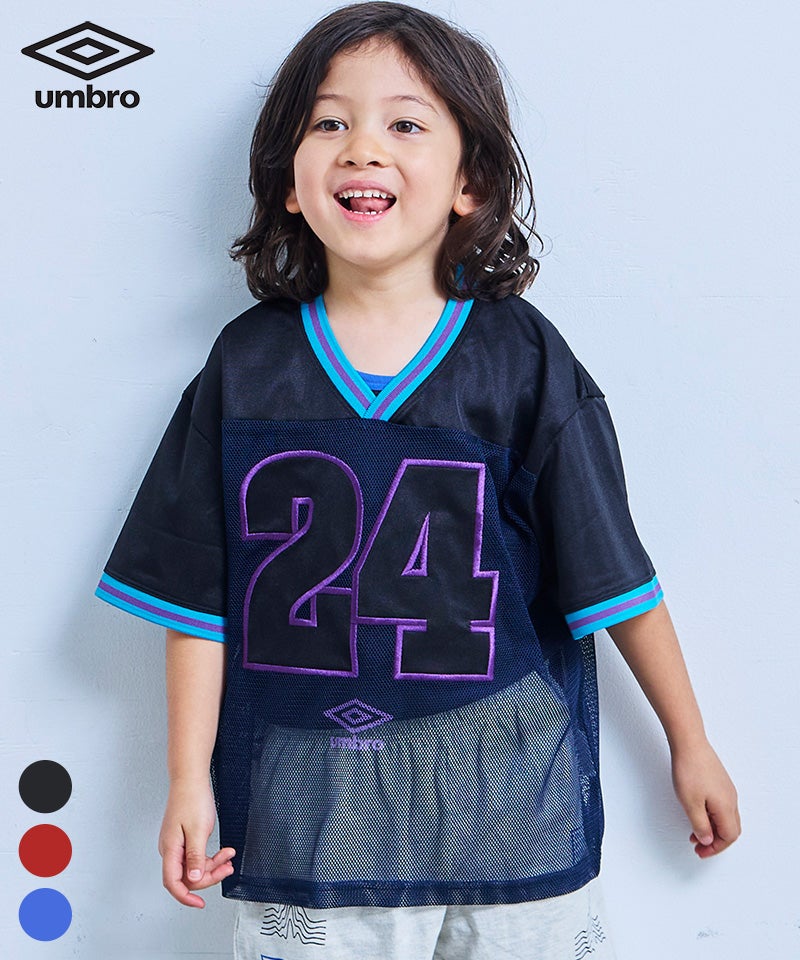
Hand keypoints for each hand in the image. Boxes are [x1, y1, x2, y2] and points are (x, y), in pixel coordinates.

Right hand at [158, 779, 235, 907]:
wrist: (190, 780)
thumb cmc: (192, 799)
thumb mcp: (198, 831)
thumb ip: (195, 857)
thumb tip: (193, 878)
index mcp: (170, 850)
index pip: (173, 883)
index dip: (185, 896)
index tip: (199, 903)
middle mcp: (170, 850)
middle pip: (187, 876)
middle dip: (208, 875)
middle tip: (227, 868)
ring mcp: (176, 844)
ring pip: (193, 866)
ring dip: (212, 865)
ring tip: (229, 857)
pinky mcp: (183, 839)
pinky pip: (196, 855)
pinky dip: (210, 856)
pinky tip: (223, 852)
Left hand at [671, 738, 740, 857]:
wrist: (689, 743)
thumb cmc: (689, 770)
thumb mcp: (690, 804)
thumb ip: (700, 825)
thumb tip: (707, 840)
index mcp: (727, 807)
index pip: (729, 837)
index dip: (715, 848)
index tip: (700, 851)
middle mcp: (731, 799)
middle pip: (731, 829)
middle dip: (716, 841)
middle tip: (699, 846)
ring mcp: (727, 789)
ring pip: (726, 818)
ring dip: (713, 828)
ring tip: (695, 831)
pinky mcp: (720, 781)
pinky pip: (722, 806)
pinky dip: (712, 816)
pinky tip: (698, 813)